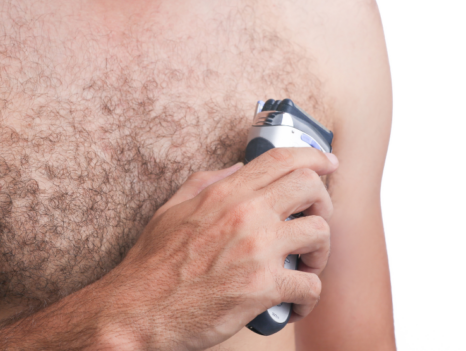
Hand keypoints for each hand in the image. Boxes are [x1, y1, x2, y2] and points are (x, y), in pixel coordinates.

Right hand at [101, 148, 337, 349]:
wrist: (138, 310)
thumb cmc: (151, 266)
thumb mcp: (171, 210)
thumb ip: (205, 183)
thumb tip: (235, 169)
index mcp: (223, 193)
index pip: (280, 159)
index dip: (312, 156)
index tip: (327, 163)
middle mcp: (245, 214)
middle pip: (310, 187)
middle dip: (323, 203)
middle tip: (314, 223)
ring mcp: (256, 250)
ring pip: (319, 234)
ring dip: (320, 253)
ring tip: (305, 267)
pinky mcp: (262, 288)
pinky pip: (310, 286)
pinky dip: (308, 298)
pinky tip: (294, 305)